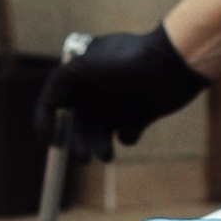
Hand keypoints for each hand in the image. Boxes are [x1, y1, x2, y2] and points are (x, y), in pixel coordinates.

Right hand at [35, 27, 203, 161]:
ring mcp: (120, 100)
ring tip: (106, 156)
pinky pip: (126, 132)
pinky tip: (134, 126)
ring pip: (100, 130)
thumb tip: (48, 103)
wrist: (173, 65)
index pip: (55, 98)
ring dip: (99, 144)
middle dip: (78, 140)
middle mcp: (98, 87)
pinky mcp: (141, 112)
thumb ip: (61, 82)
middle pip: (78, 121)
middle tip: (83, 158)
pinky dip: (126, 135)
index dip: (47, 119)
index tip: (50, 141)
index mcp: (82, 73)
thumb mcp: (85, 65)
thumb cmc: (128, 61)